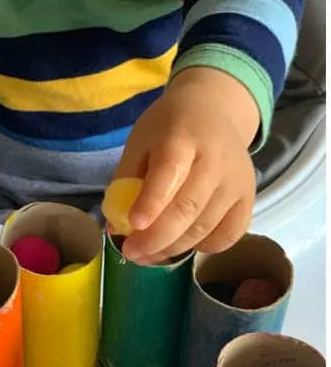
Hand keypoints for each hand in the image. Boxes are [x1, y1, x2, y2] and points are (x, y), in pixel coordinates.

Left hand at [113, 67, 258, 263]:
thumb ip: (125, 183)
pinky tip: (181, 244)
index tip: (132, 224)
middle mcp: (215, 160)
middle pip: (187, 208)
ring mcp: (236, 181)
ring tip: (147, 255)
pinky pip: (229, 234)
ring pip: (205, 227)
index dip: (150, 202)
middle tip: (131, 252)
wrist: (213, 111)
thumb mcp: (139, 144)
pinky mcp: (249, 198)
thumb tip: (116, 228)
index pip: (169, 173)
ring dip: (172, 249)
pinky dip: (203, 247)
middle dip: (155, 238)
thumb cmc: (168, 130)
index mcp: (182, 138)